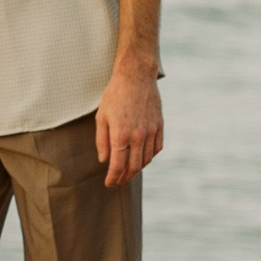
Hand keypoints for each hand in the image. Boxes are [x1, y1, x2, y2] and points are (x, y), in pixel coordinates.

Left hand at [95, 61, 164, 188]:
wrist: (136, 76)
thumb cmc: (115, 95)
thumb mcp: (101, 117)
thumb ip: (102, 141)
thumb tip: (104, 161)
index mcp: (120, 134)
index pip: (117, 166)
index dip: (113, 178)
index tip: (109, 184)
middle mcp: (138, 136)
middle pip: (134, 167)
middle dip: (125, 178)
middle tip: (118, 181)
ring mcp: (151, 131)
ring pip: (146, 160)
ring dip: (137, 169)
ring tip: (129, 172)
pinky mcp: (159, 126)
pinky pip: (157, 148)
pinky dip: (149, 157)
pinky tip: (142, 158)